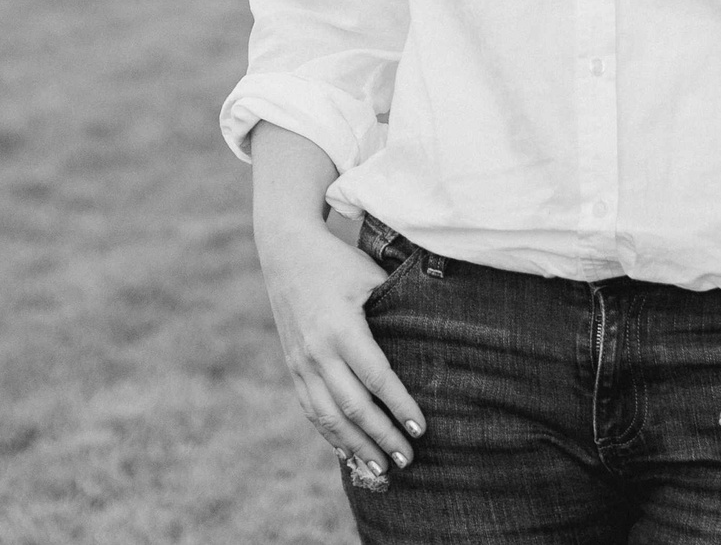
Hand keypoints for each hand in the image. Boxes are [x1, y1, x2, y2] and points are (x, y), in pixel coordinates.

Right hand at [256, 217, 426, 478]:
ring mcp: (301, 362)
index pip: (376, 377)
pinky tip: (348, 452)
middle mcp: (317, 351)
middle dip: (382, 436)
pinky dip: (331, 435)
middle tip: (408, 459)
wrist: (286, 251)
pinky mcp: (293, 367)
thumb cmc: (339, 261)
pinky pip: (311, 410)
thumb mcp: (371, 276)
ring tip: (382, 469)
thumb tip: (435, 334)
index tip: (422, 428)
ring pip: (329, 417)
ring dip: (356, 446)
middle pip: (353, 406)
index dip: (399, 406)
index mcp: (341, 328)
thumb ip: (396, 309)